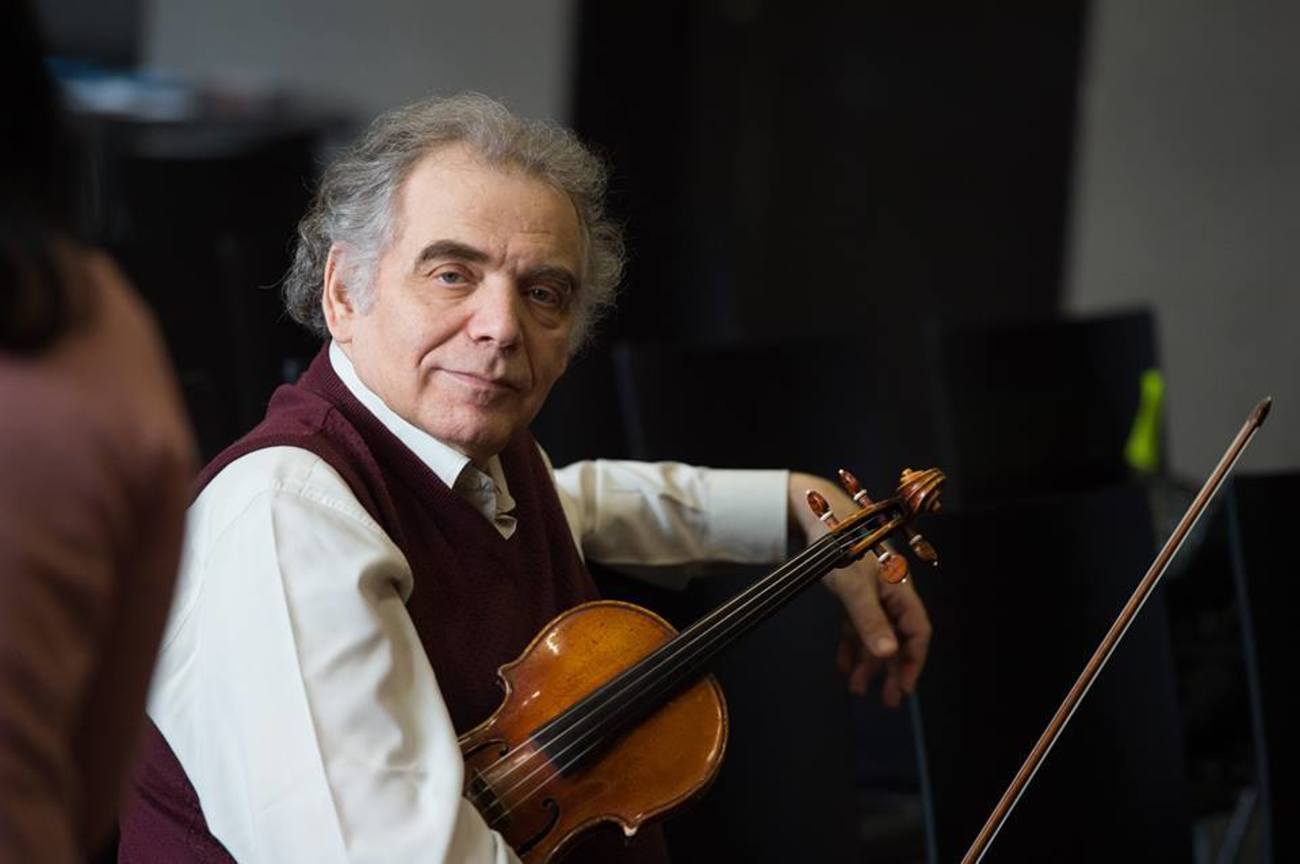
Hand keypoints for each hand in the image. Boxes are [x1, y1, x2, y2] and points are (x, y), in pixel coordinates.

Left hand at [788, 473, 931, 706]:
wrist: (816, 510)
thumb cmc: (838, 541)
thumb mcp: (852, 585)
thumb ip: (869, 620)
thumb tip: (888, 655)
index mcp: (899, 589)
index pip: (917, 632)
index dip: (913, 662)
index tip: (904, 688)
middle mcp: (889, 592)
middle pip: (898, 637)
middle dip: (892, 670)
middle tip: (887, 701)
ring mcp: (871, 591)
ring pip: (876, 633)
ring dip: (868, 662)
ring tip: (858, 688)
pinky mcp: (852, 589)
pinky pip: (857, 623)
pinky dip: (851, 644)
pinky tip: (843, 665)